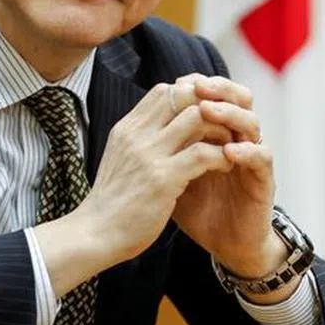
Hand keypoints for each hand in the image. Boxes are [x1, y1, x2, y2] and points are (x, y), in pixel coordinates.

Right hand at [77, 82, 237, 263]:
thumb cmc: (112, 202)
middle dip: (211, 109)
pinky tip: (225, 166)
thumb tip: (164, 124)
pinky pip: (202, 153)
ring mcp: (149, 155)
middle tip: (225, 127)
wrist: (95, 234)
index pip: (164, 91)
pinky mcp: (163, 179)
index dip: (190, 98)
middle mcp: (137, 134)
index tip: (206, 117)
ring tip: (228, 145)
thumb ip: (141, 139)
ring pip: (197, 118)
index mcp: (127, 128)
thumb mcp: (121, 158)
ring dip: (219, 130)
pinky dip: (221, 156)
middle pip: (183, 96)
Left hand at [168, 75, 283, 278]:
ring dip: (229, 114)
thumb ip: (163, 148)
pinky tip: (229, 151)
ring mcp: (252, 158)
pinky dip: (247, 151)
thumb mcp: (172, 174)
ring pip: (251, 122)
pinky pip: (262, 157)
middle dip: (218, 89)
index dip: (199, 86)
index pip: (214, 97)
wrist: (224, 243)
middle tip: (198, 86)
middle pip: (237, 100)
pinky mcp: (264, 180)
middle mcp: (238, 139)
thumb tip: (135, 123)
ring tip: (207, 111)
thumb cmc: (197, 208)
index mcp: (217, 133)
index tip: (179, 81)